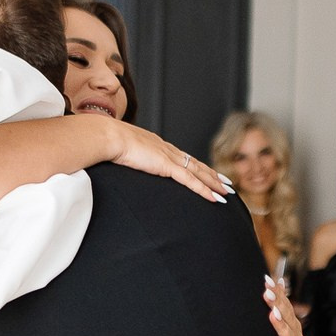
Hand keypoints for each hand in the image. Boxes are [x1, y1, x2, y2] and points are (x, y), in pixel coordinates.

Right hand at [103, 119, 231, 202]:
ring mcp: (169, 157)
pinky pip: (190, 180)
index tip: (209, 173)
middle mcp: (168, 150)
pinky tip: (214, 198)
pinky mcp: (166, 166)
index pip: (184, 158)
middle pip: (196, 165)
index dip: (199, 167)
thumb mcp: (124, 151)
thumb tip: (126, 162)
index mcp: (159, 146)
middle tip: (227, 184)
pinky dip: (204, 190)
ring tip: (227, 192)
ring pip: (198, 172)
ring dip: (214, 184)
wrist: (107, 136)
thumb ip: (131, 158)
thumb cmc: (109, 143)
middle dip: (213, 175)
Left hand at [266, 281, 305, 335]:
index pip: (286, 307)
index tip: (266, 281)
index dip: (278, 294)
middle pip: (289, 320)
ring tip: (272, 315)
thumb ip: (278, 309)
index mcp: (292, 328)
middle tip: (266, 294)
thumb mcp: (277, 333)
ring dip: (282, 327)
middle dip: (278, 306)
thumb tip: (278, 280)